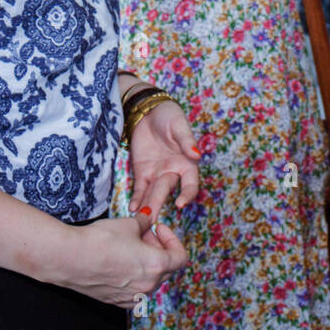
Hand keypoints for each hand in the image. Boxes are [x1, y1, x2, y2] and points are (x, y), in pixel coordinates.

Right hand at [63, 213, 186, 307]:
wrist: (69, 258)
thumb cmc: (100, 240)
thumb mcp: (127, 224)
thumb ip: (143, 223)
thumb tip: (148, 220)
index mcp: (156, 265)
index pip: (180, 257)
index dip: (172, 239)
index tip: (158, 228)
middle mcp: (147, 285)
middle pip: (167, 268)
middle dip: (159, 248)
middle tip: (142, 234)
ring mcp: (131, 296)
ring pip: (150, 280)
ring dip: (147, 262)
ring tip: (128, 246)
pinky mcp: (116, 301)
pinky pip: (135, 290)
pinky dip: (134, 276)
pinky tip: (120, 262)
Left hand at [129, 98, 200, 218]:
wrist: (148, 110)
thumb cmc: (169, 116)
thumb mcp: (179, 125)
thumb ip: (187, 140)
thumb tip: (196, 154)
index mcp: (187, 163)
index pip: (190, 184)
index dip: (187, 194)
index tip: (181, 203)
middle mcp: (172, 172)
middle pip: (166, 191)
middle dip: (159, 204)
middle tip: (152, 218)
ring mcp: (156, 173)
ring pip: (152, 193)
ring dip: (147, 206)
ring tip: (140, 218)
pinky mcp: (142, 171)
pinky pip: (140, 188)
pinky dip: (137, 198)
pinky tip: (133, 209)